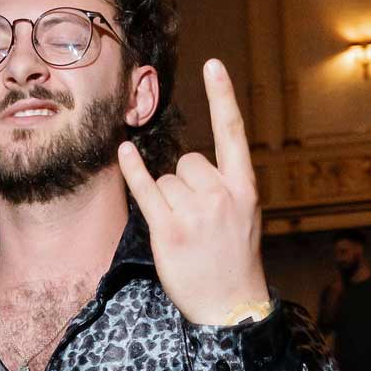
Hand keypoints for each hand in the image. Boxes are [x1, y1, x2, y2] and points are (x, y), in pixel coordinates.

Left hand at [117, 60, 267, 327]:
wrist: (230, 307)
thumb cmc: (234, 260)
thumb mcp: (245, 217)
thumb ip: (225, 187)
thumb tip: (189, 166)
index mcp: (244, 188)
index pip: (233, 133)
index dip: (223, 96)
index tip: (213, 64)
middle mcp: (220, 195)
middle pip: (188, 162)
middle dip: (185, 184)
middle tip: (197, 221)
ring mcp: (194, 213)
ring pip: (166, 181)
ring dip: (168, 202)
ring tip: (186, 233)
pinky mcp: (168, 231)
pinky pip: (146, 190)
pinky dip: (133, 171)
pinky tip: (125, 152)